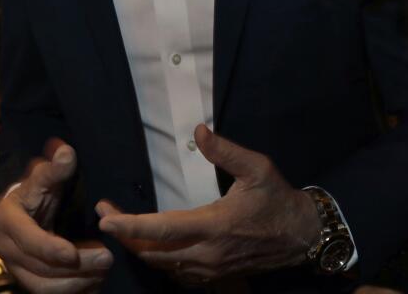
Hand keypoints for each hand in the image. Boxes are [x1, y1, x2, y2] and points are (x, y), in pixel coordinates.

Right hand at [0, 140, 112, 291]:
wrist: (23, 209)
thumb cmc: (36, 191)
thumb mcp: (45, 176)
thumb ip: (56, 168)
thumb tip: (67, 152)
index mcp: (7, 219)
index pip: (28, 239)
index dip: (49, 248)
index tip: (73, 253)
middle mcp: (6, 247)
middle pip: (39, 267)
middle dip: (75, 266)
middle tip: (107, 258)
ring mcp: (15, 267)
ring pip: (44, 286)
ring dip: (76, 282)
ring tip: (104, 270)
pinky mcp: (26, 279)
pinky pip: (48, 293)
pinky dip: (72, 290)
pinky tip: (94, 282)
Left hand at [97, 125, 318, 285]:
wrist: (302, 236)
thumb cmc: (278, 199)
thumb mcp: (257, 168)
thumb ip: (225, 151)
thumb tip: (198, 131)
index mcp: (214, 226)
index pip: (163, 229)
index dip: (130, 226)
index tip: (106, 218)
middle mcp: (207, 253)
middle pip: (153, 252)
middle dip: (124, 235)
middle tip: (105, 213)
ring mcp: (210, 269)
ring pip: (161, 265)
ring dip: (137, 248)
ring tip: (120, 226)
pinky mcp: (214, 276)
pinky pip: (176, 274)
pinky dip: (157, 260)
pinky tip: (148, 245)